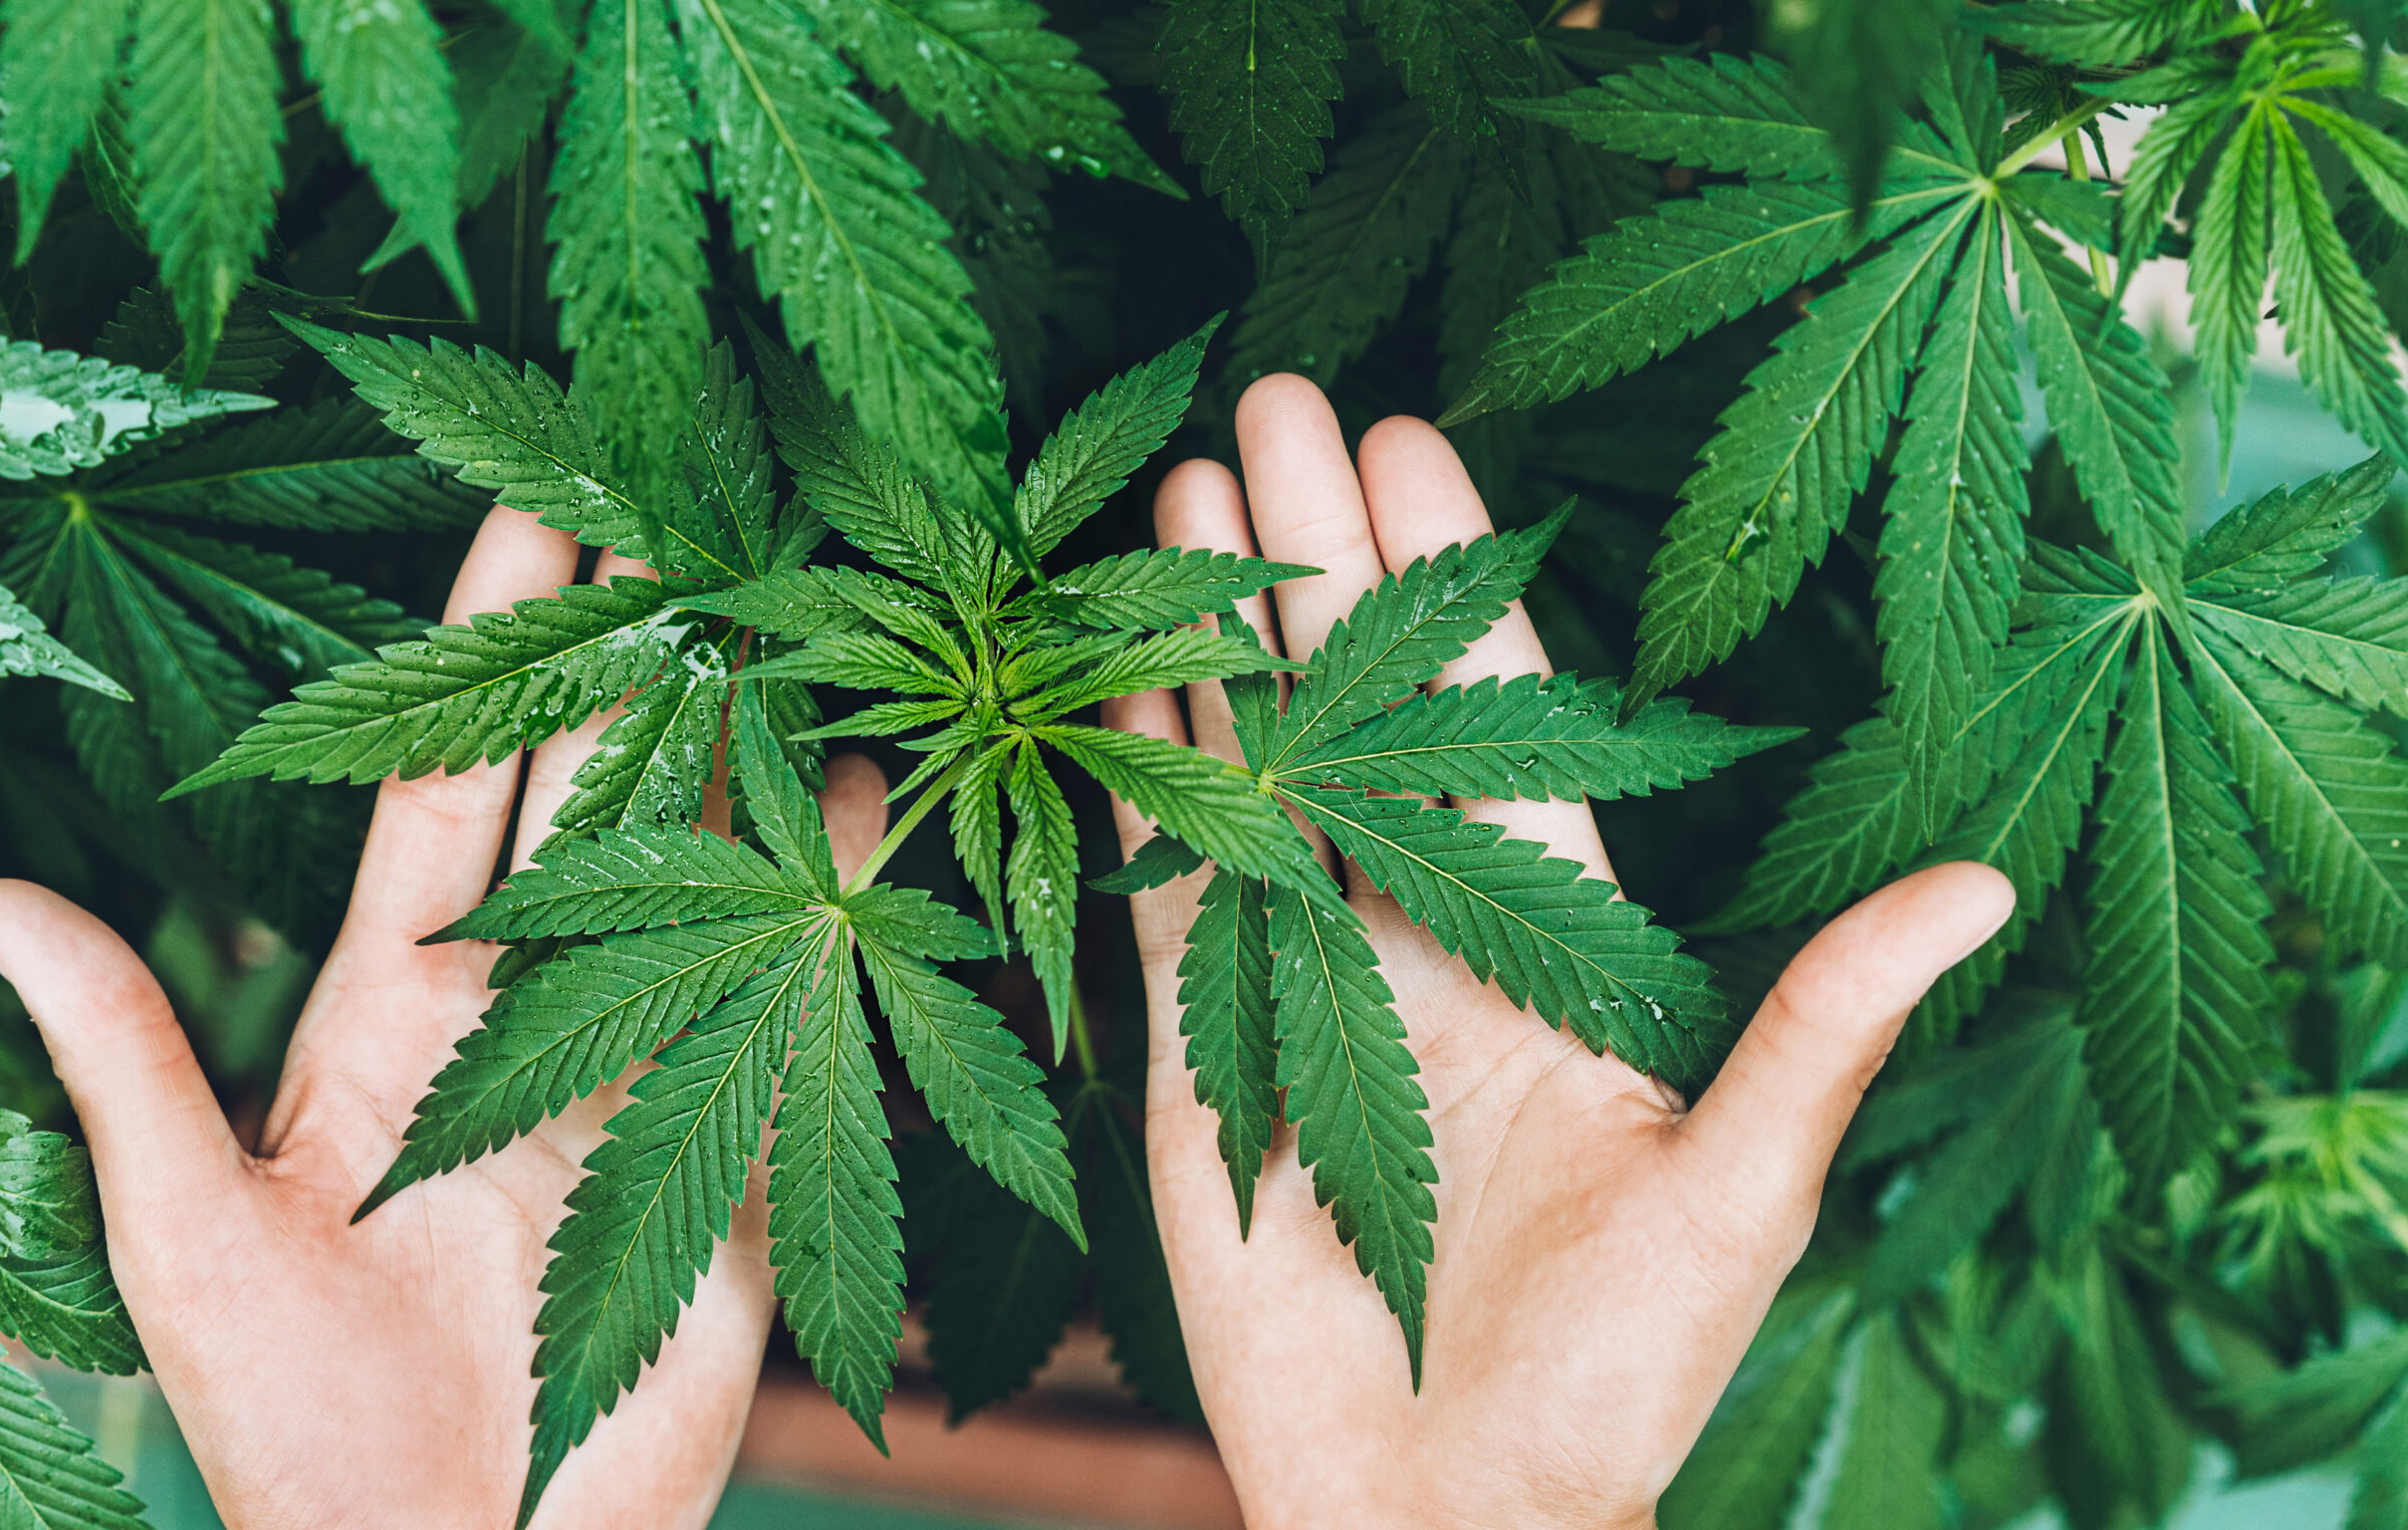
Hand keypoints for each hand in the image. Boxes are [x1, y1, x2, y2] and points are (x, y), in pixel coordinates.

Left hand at [0, 509, 888, 1529]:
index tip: (530, 515)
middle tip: (688, 505)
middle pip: (597, 789)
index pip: (448, 783)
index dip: (484, 648)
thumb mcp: (188, 1234)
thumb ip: (128, 1056)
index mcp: (403, 1011)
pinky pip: (808, 981)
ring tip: (794, 607)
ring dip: (750, 736)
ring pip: (711, 860)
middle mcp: (539, 1006)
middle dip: (638, 648)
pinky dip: (846, 878)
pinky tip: (873, 784)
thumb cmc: (297, 1426)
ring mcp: (652, 1060)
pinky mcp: (749, 1134)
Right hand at [1100, 377, 2014, 1529]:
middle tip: (1271, 400)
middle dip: (1312, 553)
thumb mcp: (1738, 1184)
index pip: (1488, 716)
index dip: (1449, 582)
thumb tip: (1977, 886)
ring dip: (1213, 630)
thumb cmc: (1617, 1369)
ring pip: (1249, 761)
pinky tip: (1108, 666)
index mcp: (1543, 940)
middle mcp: (1414, 930)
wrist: (1445, 1507)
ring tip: (1174, 487)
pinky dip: (1133, 772)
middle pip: (1354, 701)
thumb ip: (1821, 1023)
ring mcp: (1296, 975)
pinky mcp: (1196, 1041)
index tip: (1411, 441)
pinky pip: (1159, 880)